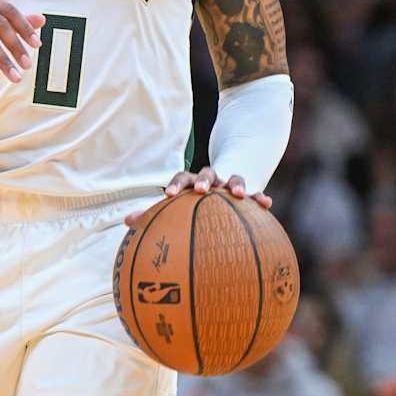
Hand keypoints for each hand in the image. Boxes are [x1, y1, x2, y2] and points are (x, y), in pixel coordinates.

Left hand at [125, 167, 271, 226]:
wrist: (219, 189)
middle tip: (201, 190)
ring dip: (236, 184)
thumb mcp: (176, 207)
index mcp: (191, 183)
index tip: (168, 195)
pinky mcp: (248, 193)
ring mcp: (229, 185)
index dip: (175, 185)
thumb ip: (154, 214)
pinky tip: (266, 204)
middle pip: (206, 174)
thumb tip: (128, 221)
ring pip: (233, 179)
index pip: (181, 178)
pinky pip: (256, 194)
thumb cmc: (192, 204)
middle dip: (204, 180)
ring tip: (241, 194)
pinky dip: (260, 198)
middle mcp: (210, 180)